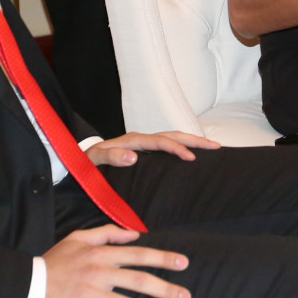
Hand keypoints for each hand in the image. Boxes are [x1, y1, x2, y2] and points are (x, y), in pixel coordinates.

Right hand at [41, 226, 189, 297]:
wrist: (26, 286)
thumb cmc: (54, 261)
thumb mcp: (78, 238)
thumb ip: (107, 232)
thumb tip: (135, 234)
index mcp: (100, 253)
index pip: (139, 255)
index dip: (163, 259)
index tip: (184, 264)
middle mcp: (98, 272)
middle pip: (139, 282)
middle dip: (166, 290)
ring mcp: (90, 294)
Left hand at [86, 131, 220, 166]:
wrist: (82, 159)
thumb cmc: (87, 162)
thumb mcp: (94, 159)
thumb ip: (111, 156)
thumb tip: (134, 156)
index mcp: (132, 140)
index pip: (161, 141)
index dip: (177, 149)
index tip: (192, 159)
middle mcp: (140, 139)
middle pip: (172, 135)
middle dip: (194, 140)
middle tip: (216, 146)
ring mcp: (144, 143)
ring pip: (173, 137)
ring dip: (192, 141)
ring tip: (211, 147)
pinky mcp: (144, 149)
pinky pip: (167, 145)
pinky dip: (183, 146)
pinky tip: (193, 153)